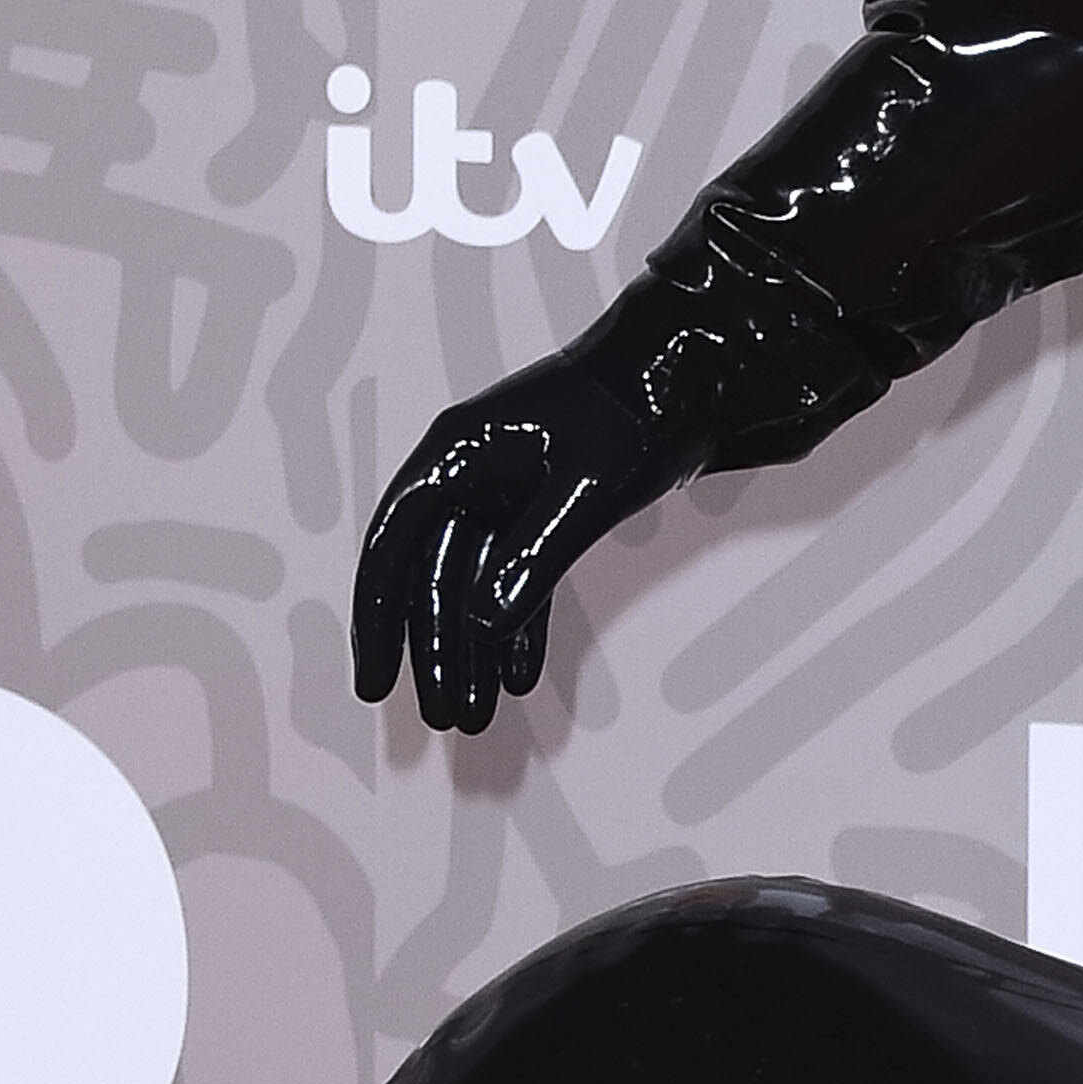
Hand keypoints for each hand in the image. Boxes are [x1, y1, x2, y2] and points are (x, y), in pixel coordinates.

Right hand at [351, 354, 686, 732]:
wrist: (705, 366)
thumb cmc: (641, 405)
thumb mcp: (587, 486)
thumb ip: (533, 554)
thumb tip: (481, 624)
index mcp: (458, 451)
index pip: (394, 544)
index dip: (378, 616)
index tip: (376, 683)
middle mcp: (472, 470)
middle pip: (436, 575)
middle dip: (438, 649)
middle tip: (446, 717)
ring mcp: (510, 487)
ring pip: (477, 582)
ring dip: (477, 646)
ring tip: (476, 714)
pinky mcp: (549, 502)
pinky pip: (519, 573)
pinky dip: (520, 621)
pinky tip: (517, 675)